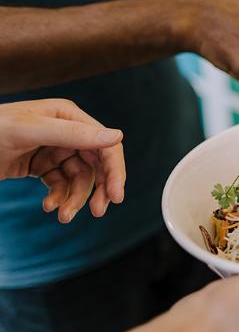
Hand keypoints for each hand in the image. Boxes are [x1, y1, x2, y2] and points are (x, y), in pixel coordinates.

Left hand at [0, 99, 125, 222]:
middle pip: (96, 164)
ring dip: (74, 199)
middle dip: (97, 188)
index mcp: (68, 116)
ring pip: (79, 178)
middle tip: (98, 211)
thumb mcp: (29, 131)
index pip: (105, 144)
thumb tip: (117, 136)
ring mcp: (53, 149)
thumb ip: (73, 133)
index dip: (114, 170)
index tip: (116, 197)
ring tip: (62, 215)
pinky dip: (58, 198)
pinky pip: (60, 184)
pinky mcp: (41, 165)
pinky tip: (48, 206)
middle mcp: (66, 131)